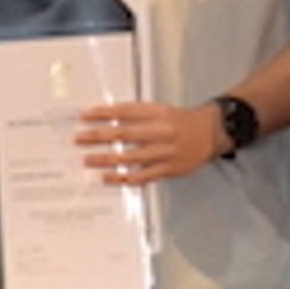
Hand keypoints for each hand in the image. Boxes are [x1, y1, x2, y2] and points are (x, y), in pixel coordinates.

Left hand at [77, 98, 216, 187]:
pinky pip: (142, 176)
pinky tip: (107, 178)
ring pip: (130, 157)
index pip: (124, 111)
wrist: (211, 133)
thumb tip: (105, 117)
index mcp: (157, 113)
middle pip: (124, 133)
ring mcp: (165, 152)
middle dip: (97, 136)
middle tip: (78, 138)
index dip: (102, 113)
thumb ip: (136, 114)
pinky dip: (123, 178)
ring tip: (87, 160)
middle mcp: (160, 131)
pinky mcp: (169, 169)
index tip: (84, 116)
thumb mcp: (160, 110)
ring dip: (106, 159)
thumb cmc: (180, 121)